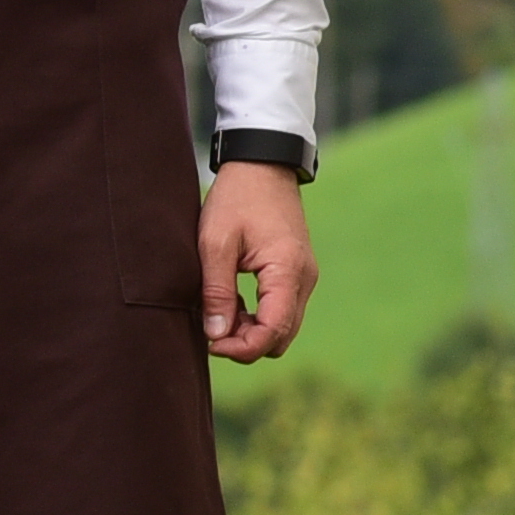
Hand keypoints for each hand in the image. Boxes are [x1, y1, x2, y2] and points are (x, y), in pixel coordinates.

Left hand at [200, 162, 312, 361]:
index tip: (210, 344)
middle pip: (281, 337)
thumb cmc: (236, 199)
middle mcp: (304, 280)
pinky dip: (257, 316)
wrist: (262, 165)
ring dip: (250, 331)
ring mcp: (304, 277)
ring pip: (282, 327)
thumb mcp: (215, 243)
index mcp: (287, 272)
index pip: (273, 331)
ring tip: (217, 312)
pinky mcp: (296, 274)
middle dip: (246, 343)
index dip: (242, 348)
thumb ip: (216, 291)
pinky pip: (280, 310)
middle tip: (210, 329)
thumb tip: (216, 335)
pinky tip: (230, 303)